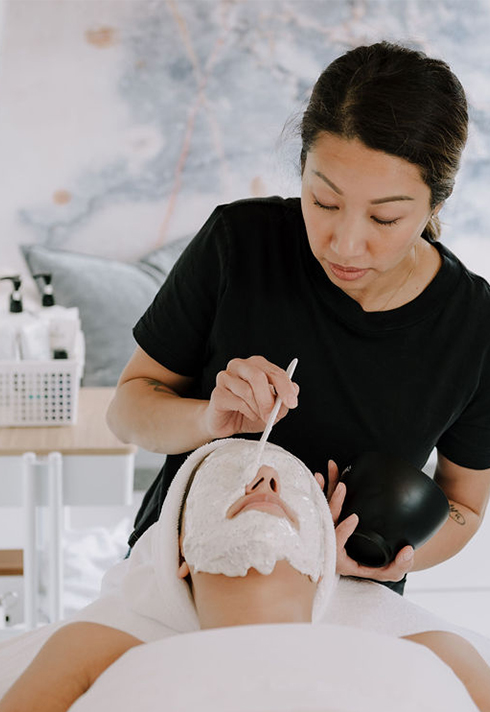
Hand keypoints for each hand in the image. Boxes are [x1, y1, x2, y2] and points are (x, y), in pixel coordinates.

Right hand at [203, 356, 299, 438]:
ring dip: (257, 408)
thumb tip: (295, 389)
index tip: (292, 402)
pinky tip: (248, 415)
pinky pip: (236, 401)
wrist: (227, 423)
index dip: (285, 387)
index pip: (274, 371)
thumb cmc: (249, 411)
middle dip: (268, 399)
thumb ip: (283, 400)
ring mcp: (226, 377)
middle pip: (257, 376)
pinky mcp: (217, 392)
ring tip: (259, 416)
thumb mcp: (272, 409)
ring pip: (247, 391)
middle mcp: (240, 366)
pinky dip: (247, 412)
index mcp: (256, 365)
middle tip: (273, 415)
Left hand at [326, 460, 414, 582]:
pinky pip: (325, 502)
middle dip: (333, 503)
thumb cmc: (379, 567)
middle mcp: (331, 544)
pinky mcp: (332, 519)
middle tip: (342, 487)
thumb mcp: (391, 572)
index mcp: (341, 560)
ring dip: (324, 491)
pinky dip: (324, 488)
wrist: (371, 561)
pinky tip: (322, 475)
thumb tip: (408, 550)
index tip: (354, 518)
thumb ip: (401, 565)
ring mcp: (330, 530)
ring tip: (324, 474)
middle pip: (327, 522)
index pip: (336, 545)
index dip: (342, 532)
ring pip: (323, 509)